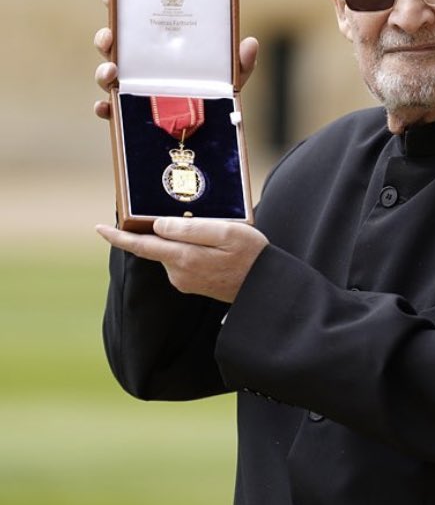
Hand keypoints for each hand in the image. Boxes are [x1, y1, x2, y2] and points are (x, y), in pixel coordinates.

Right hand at [93, 0, 259, 118]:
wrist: (213, 129)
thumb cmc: (217, 92)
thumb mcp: (231, 75)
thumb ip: (241, 61)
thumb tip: (251, 43)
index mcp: (160, 48)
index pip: (135, 24)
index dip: (118, 8)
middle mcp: (141, 66)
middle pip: (114, 47)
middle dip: (105, 39)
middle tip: (109, 38)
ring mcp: (133, 89)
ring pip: (107, 77)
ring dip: (102, 72)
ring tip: (110, 72)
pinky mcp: (131, 114)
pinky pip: (111, 111)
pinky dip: (104, 109)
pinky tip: (105, 107)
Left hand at [96, 218, 267, 302]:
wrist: (265, 288)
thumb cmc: (251, 255)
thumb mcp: (226, 233)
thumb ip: (191, 229)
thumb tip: (158, 226)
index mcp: (184, 257)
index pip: (142, 246)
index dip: (119, 237)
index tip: (100, 228)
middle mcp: (179, 273)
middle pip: (159, 244)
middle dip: (165, 229)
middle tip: (192, 216)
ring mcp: (185, 280)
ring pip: (172, 251)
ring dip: (183, 238)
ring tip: (215, 232)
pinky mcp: (193, 284)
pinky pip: (183, 260)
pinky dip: (190, 248)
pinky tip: (214, 245)